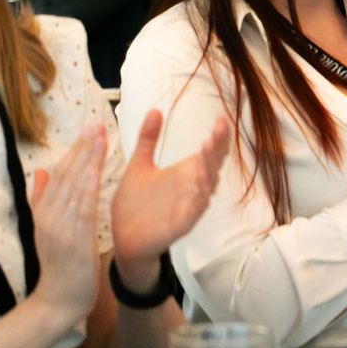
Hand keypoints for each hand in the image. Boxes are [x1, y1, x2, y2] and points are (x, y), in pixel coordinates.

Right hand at [26, 126, 107, 322]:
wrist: (61, 299)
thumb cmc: (61, 262)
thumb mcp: (48, 228)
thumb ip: (43, 199)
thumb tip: (39, 170)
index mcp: (44, 212)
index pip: (59, 174)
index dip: (74, 150)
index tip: (88, 128)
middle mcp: (49, 217)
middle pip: (66, 177)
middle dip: (82, 149)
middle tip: (95, 124)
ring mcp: (60, 229)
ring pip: (74, 189)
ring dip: (87, 163)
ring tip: (99, 139)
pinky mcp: (73, 241)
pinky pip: (81, 212)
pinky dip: (87, 191)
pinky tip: (97, 173)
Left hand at [110, 110, 229, 290]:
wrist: (124, 238)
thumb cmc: (135, 203)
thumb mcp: (139, 165)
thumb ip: (148, 139)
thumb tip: (155, 109)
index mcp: (186, 172)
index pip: (209, 152)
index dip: (218, 137)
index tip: (221, 118)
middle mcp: (192, 187)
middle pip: (212, 166)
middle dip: (216, 149)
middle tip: (217, 131)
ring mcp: (189, 205)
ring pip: (206, 187)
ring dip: (208, 171)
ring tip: (207, 152)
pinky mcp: (181, 223)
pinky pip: (194, 210)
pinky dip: (198, 199)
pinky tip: (200, 187)